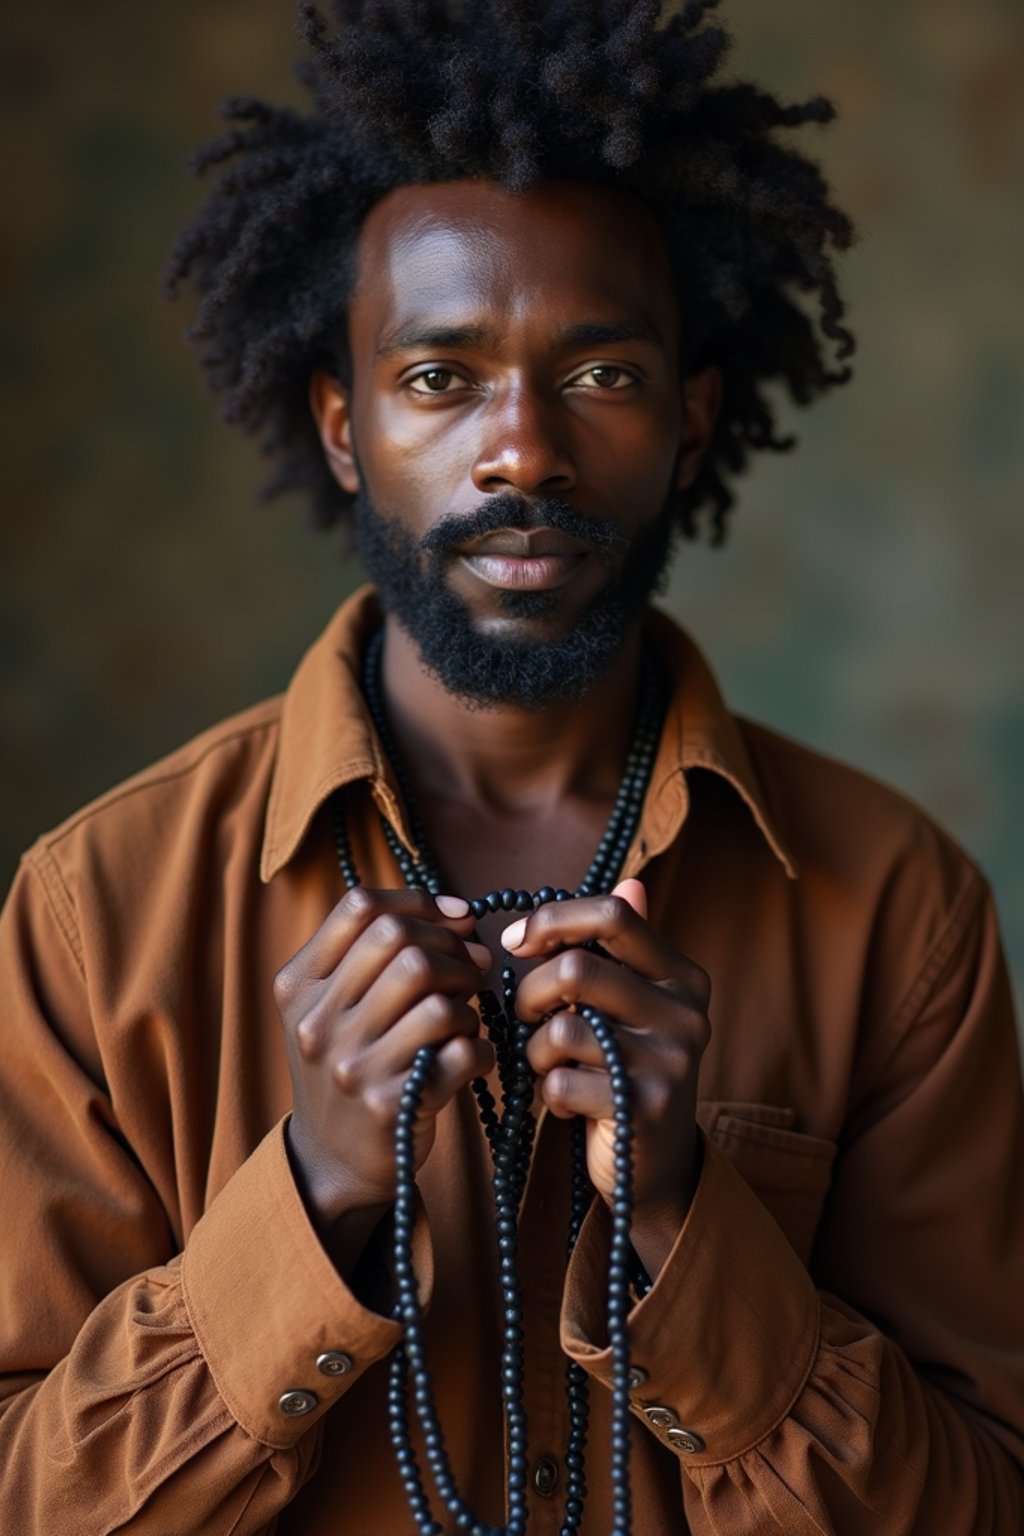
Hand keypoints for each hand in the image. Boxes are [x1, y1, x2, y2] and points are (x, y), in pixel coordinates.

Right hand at [274, 887, 493, 1239]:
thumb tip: (461, 915)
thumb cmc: (348, 1063)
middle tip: (471, 969)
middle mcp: (318, 1023)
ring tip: (463, 1019)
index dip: (420, 901)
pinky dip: (479, 1049)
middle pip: (401, 943)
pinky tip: (470, 1057)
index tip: (458, 916)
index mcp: (299, 985)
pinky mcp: (390, 1108)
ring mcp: (351, 1068)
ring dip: (466, 1003)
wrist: (329, 1159)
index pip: (360, 907)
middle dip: (452, 949)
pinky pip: (461, 1053)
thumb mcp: (332, 1006)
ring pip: (435, 999)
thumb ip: (377, 954)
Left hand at [506, 880, 710, 1258]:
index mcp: (684, 977)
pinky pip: (560, 1081)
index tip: (516, 941)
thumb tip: (631, 883)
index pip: (614, 914)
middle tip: (525, 1015)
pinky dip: (545, 1091)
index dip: (553, 919)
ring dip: (534, 1050)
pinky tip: (562, 1101)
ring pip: (560, 1029)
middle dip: (530, 992)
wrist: (655, 1166)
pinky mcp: (643, 1109)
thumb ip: (627, 949)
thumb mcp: (634, 1005)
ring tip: (547, 1065)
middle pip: (576, 969)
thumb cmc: (627, 1068)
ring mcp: (670, 1064)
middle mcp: (687, 1015)